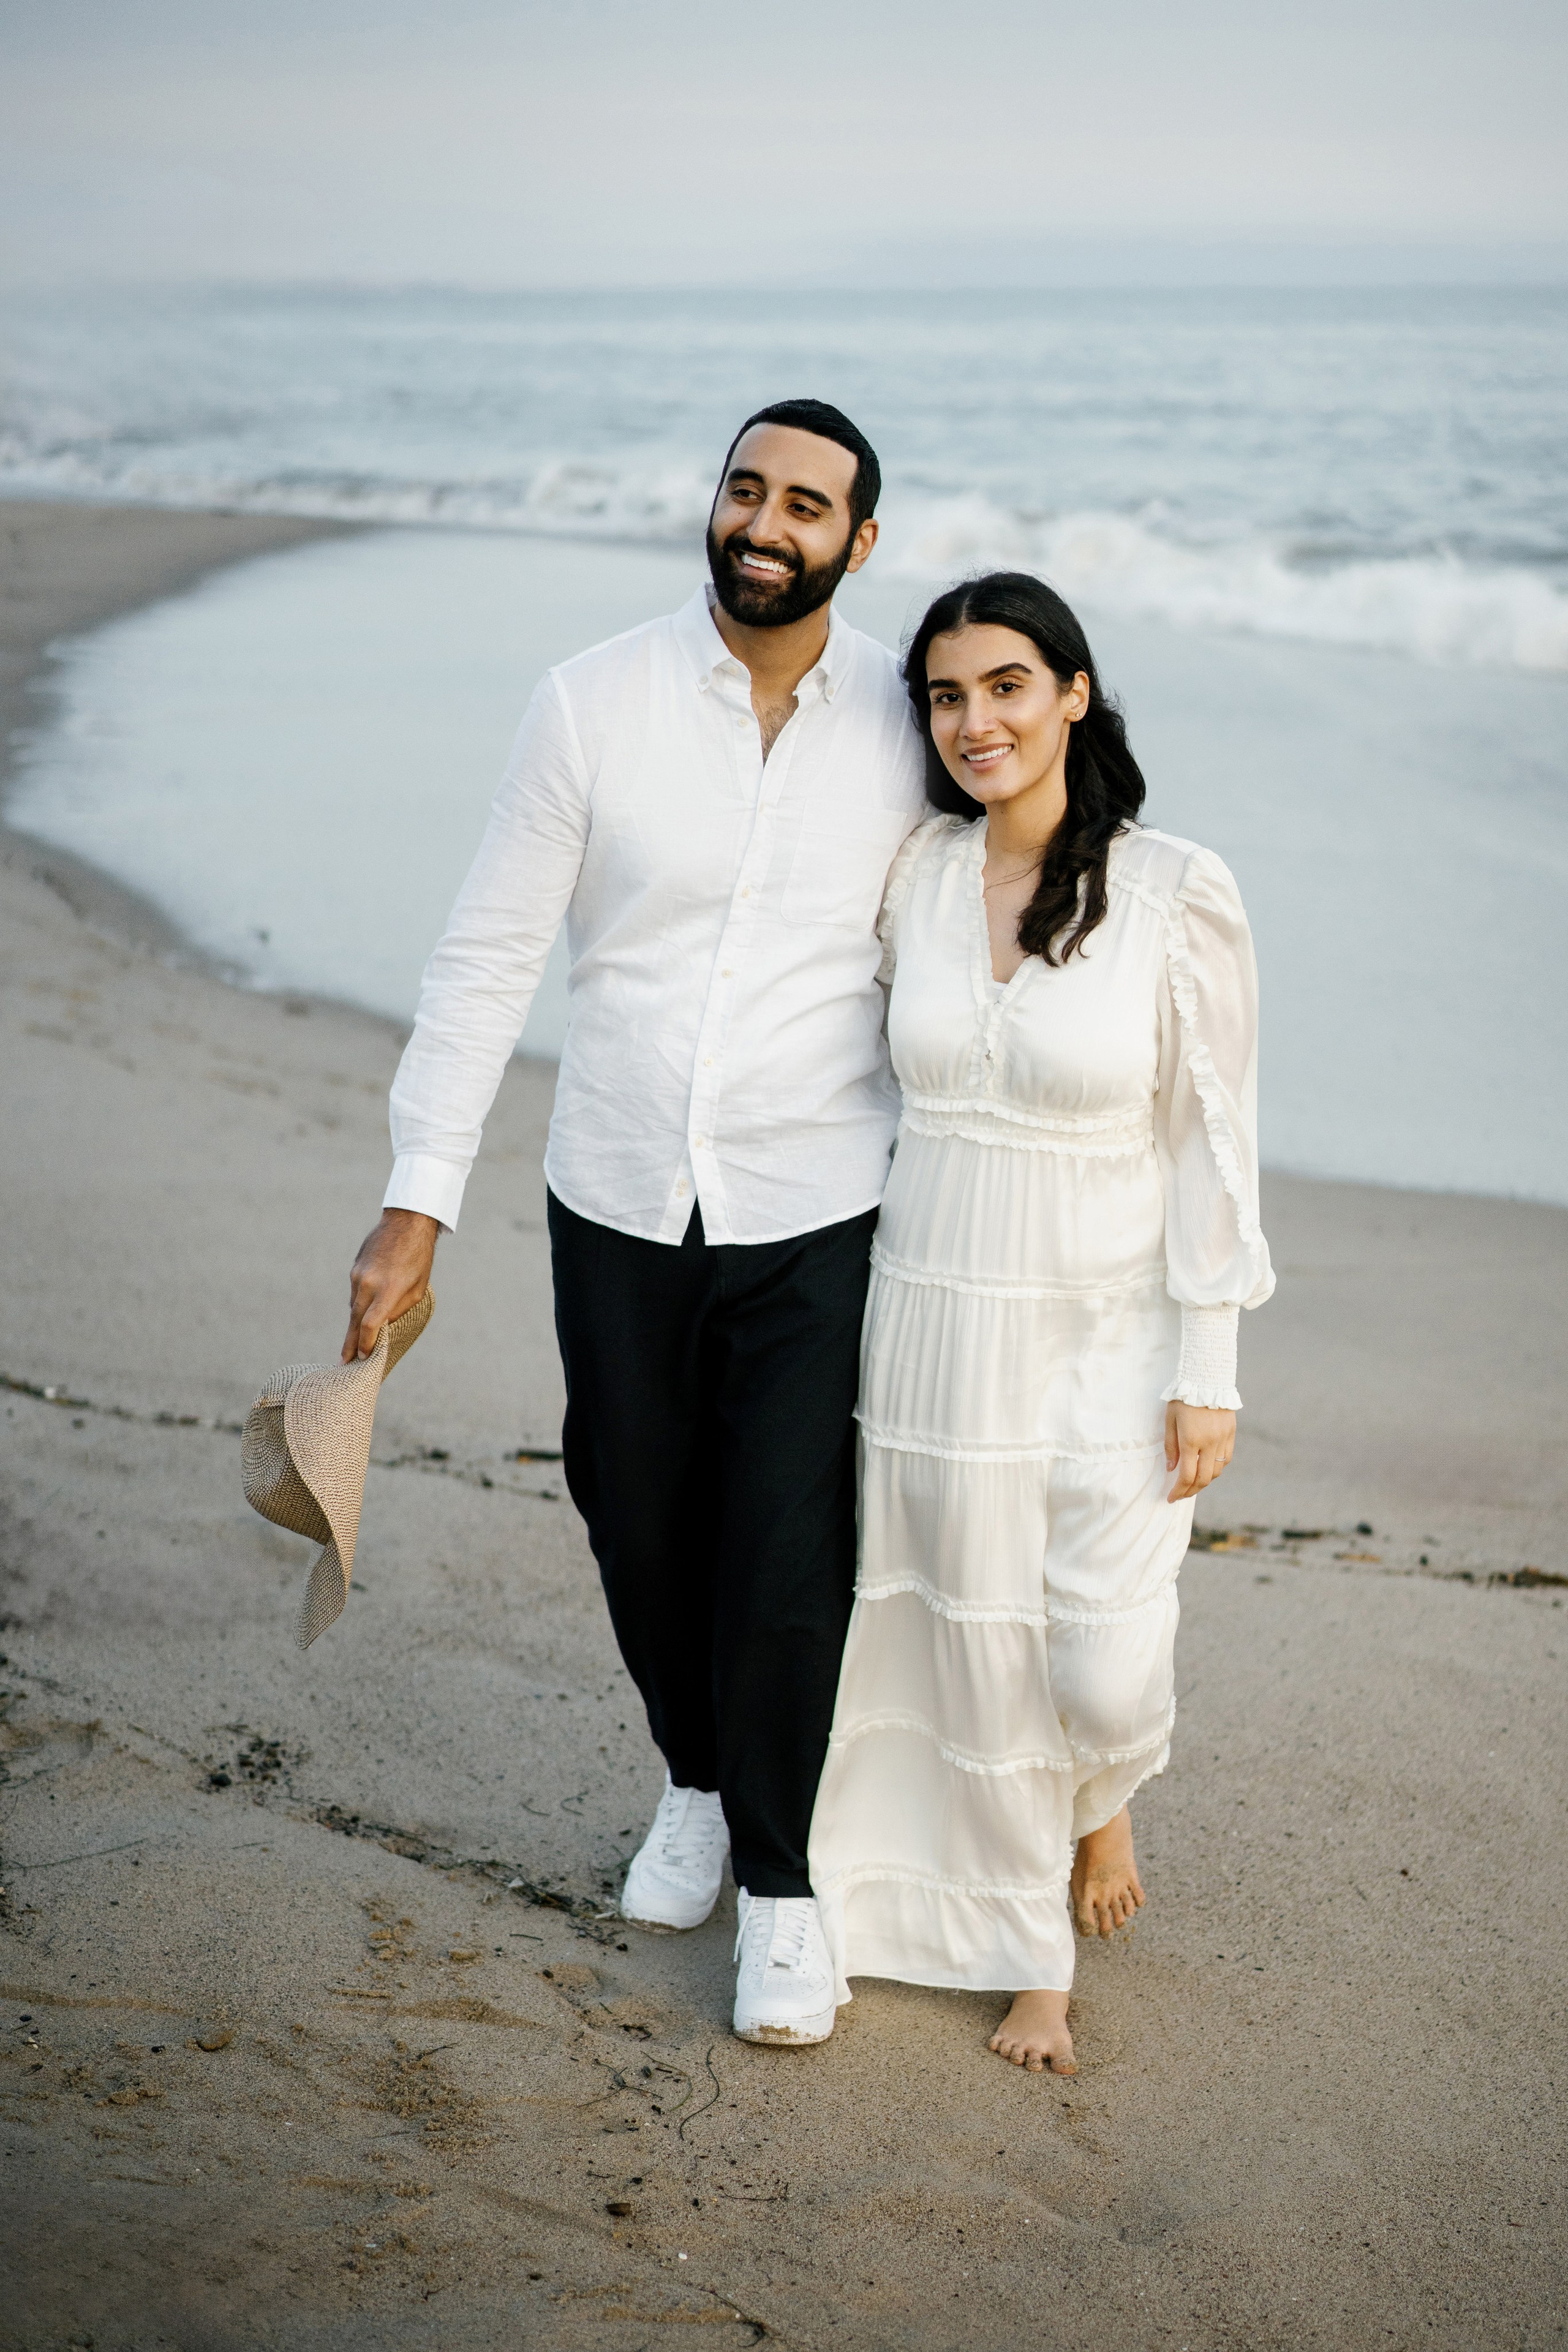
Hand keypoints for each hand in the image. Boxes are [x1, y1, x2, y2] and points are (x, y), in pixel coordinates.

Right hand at [342, 1209, 438, 1362]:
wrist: (406, 1221)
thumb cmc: (419, 1257)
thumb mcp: (418, 1287)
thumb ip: (399, 1309)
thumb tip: (383, 1327)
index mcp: (388, 1289)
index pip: (370, 1324)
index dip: (365, 1343)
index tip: (363, 1357)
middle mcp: (369, 1283)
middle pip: (354, 1321)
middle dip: (350, 1343)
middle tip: (344, 1362)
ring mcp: (359, 1275)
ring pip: (354, 1306)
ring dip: (355, 1323)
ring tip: (355, 1340)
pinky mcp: (355, 1268)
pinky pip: (355, 1292)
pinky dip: (359, 1303)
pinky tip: (364, 1309)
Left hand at [1165, 1401, 1234, 1501]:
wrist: (1207, 1378)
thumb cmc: (1183, 1398)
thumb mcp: (1170, 1419)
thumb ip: (1170, 1446)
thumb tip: (1171, 1469)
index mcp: (1191, 1440)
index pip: (1186, 1476)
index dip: (1179, 1491)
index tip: (1171, 1498)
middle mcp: (1209, 1443)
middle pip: (1203, 1479)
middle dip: (1191, 1491)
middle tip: (1181, 1495)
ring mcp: (1223, 1439)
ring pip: (1217, 1471)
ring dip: (1204, 1481)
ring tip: (1193, 1483)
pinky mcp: (1231, 1434)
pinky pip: (1226, 1459)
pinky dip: (1216, 1469)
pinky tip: (1207, 1469)